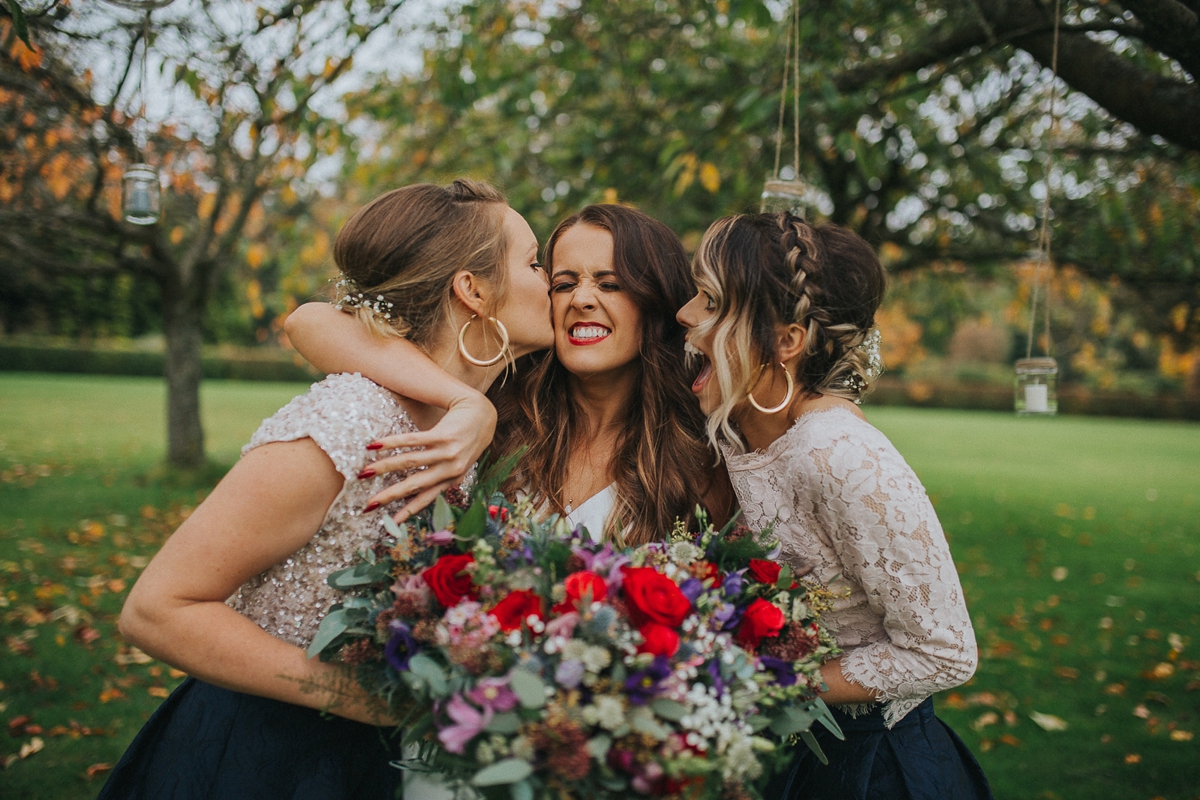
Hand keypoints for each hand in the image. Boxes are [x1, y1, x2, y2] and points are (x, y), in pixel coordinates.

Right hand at [362, 393, 497, 520]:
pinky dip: (392, 443)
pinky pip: (412, 440)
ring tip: (365, 472)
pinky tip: (375, 445)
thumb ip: (441, 476)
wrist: (482, 415)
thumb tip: (413, 490)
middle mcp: (451, 468)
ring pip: (410, 462)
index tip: (390, 524)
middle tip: (369, 504)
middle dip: (390, 495)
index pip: (426, 498)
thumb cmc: (466, 440)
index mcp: (452, 479)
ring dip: (385, 467)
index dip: (408, 511)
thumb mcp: (458, 463)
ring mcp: (447, 452)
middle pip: (414, 485)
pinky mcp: (443, 435)